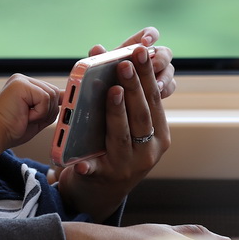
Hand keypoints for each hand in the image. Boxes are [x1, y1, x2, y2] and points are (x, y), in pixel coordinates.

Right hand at [0, 73, 60, 147]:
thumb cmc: (13, 129)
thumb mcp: (39, 116)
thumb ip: (51, 106)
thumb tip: (68, 97)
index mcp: (26, 86)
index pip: (50, 91)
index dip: (54, 105)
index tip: (47, 115)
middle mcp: (23, 80)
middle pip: (54, 92)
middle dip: (48, 110)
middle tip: (31, 119)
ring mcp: (21, 80)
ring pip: (51, 94)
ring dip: (43, 112)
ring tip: (26, 117)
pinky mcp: (21, 84)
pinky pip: (45, 98)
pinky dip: (39, 112)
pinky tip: (25, 115)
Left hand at [56, 39, 170, 218]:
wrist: (103, 191)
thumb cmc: (114, 146)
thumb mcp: (124, 122)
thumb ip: (117, 89)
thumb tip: (98, 48)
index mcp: (158, 133)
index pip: (153, 99)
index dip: (146, 74)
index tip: (139, 51)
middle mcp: (148, 150)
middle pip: (141, 115)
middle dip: (133, 87)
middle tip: (124, 64)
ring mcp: (128, 166)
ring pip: (122, 135)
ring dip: (117, 112)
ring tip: (111, 91)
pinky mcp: (106, 178)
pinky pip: (95, 170)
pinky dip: (88, 165)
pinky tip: (80, 161)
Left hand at [90, 27, 175, 99]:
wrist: (108, 99)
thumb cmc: (106, 77)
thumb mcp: (102, 67)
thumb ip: (100, 58)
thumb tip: (97, 48)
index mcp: (137, 47)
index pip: (150, 34)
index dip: (150, 35)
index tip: (144, 43)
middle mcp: (151, 57)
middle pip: (165, 52)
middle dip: (160, 60)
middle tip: (152, 67)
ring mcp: (159, 72)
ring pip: (169, 70)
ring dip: (164, 77)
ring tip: (156, 86)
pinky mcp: (162, 87)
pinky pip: (170, 86)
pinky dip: (165, 89)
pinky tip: (157, 95)